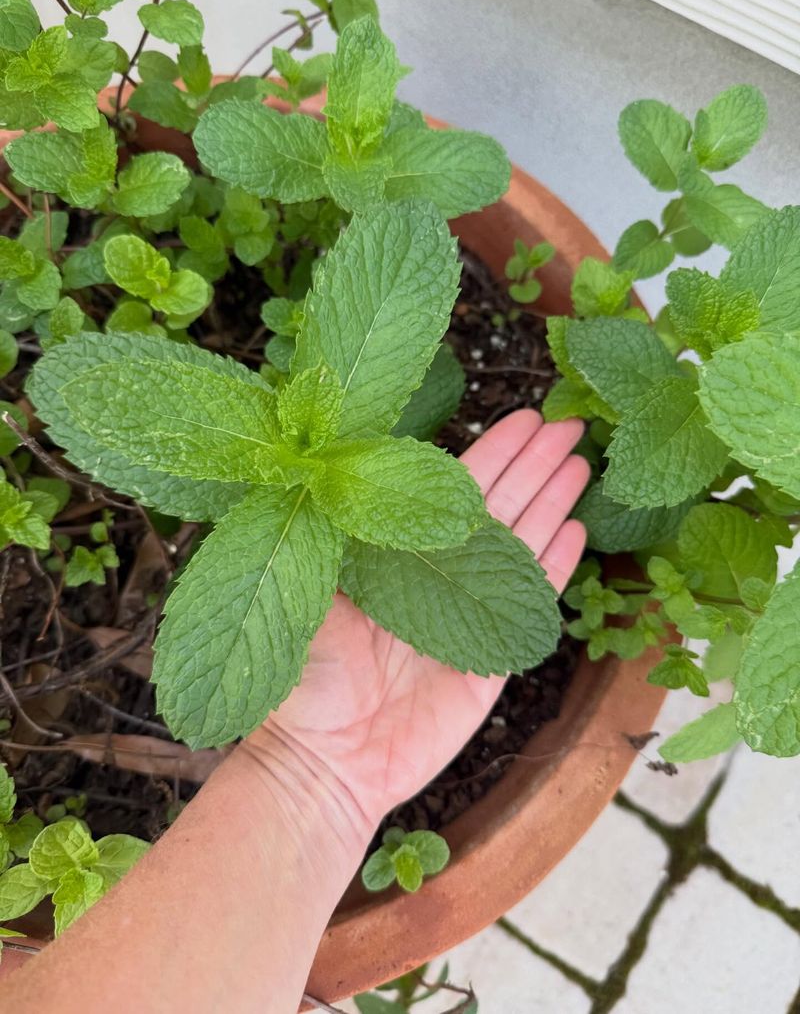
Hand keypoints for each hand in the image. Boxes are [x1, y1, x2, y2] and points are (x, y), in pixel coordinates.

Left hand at [260, 411, 589, 827]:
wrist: (327, 765)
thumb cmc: (306, 684)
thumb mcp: (310, 598)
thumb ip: (337, 542)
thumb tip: (346, 474)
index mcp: (395, 555)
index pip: (450, 490)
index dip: (489, 452)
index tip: (523, 417)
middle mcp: (436, 576)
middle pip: (497, 507)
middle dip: (533, 464)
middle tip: (569, 422)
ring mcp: (470, 614)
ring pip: (521, 544)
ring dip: (552, 501)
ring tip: (581, 460)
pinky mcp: (493, 658)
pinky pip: (533, 603)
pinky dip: (556, 566)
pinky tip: (578, 529)